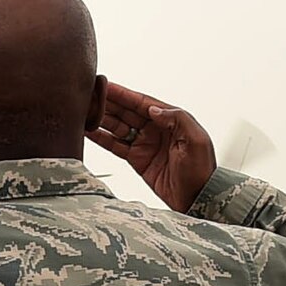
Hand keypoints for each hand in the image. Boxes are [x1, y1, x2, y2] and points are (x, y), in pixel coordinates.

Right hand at [88, 81, 217, 211]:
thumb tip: (153, 109)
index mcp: (171, 120)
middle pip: (127, 112)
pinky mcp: (137, 159)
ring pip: (118, 126)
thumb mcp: (196, 140)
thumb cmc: (201, 170)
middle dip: (108, 103)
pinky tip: (89, 131)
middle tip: (89, 97)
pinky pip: (116, 145)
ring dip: (101, 119)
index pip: (142, 103)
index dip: (123, 94)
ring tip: (84, 112)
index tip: (106, 86)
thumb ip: (177, 119)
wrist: (197, 198)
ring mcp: (145, 144)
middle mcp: (156, 129)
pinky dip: (102, 138)